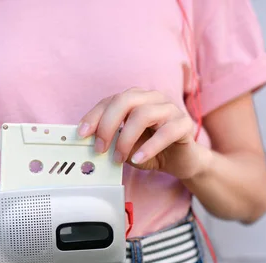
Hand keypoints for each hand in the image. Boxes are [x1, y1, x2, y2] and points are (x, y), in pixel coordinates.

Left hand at [77, 87, 209, 178]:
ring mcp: (170, 109)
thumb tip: (92, 145)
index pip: (110, 100)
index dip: (94, 116)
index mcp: (135, 99)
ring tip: (118, 158)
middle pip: (126, 100)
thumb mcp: (125, 147)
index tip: (81, 134)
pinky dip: (149, 147)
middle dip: (107, 124)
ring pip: (143, 114)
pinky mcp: (184, 124)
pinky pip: (166, 132)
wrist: (181, 160)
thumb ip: (111, 142)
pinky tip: (138, 160)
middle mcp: (152, 98)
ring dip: (126, 138)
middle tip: (99, 148)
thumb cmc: (151, 150)